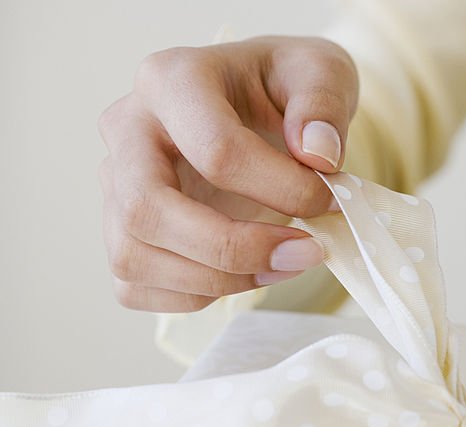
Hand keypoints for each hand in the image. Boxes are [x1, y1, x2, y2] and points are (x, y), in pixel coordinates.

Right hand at [98, 37, 358, 311]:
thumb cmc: (284, 88)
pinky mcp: (122, 230)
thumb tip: (318, 154)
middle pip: (148, 210)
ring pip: (133, 257)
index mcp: (171, 80)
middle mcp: (127, 130)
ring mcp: (116, 184)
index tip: (331, 200)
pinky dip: (194, 297)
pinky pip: (134, 287)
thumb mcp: (320, 71)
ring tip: (283, 266)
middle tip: (306, 252)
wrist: (260, 106)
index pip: (215, 151)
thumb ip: (323, 103)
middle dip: (233, 249)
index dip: (284, 189)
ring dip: (218, 281)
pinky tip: (247, 275)